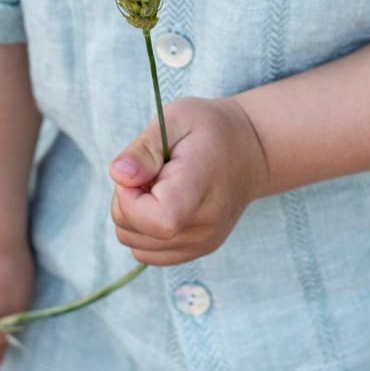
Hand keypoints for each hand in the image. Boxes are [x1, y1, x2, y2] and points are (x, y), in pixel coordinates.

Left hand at [108, 96, 268, 264]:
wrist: (251, 151)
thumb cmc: (210, 129)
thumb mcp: (177, 117)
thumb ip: (144, 148)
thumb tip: (118, 176)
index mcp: (201, 187)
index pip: (158, 220)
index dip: (130, 197)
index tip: (141, 170)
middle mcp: (204, 226)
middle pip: (133, 230)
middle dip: (127, 197)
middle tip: (153, 170)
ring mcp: (201, 244)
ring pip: (133, 243)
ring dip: (133, 213)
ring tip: (160, 185)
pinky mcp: (195, 252)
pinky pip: (146, 252)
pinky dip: (142, 229)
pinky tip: (162, 201)